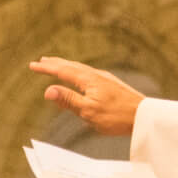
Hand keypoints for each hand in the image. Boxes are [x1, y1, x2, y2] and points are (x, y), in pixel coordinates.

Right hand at [29, 57, 145, 136]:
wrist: (144, 116)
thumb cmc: (116, 116)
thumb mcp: (88, 111)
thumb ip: (68, 100)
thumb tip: (47, 90)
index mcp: (88, 80)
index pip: (62, 71)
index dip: (47, 68)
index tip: (33, 65)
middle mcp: (96, 75)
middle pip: (72, 66)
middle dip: (56, 63)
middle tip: (42, 61)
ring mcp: (105, 78)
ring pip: (81, 69)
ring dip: (67, 66)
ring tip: (59, 66)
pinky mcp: (111, 84)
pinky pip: (89, 74)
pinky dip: (78, 72)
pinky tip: (82, 77)